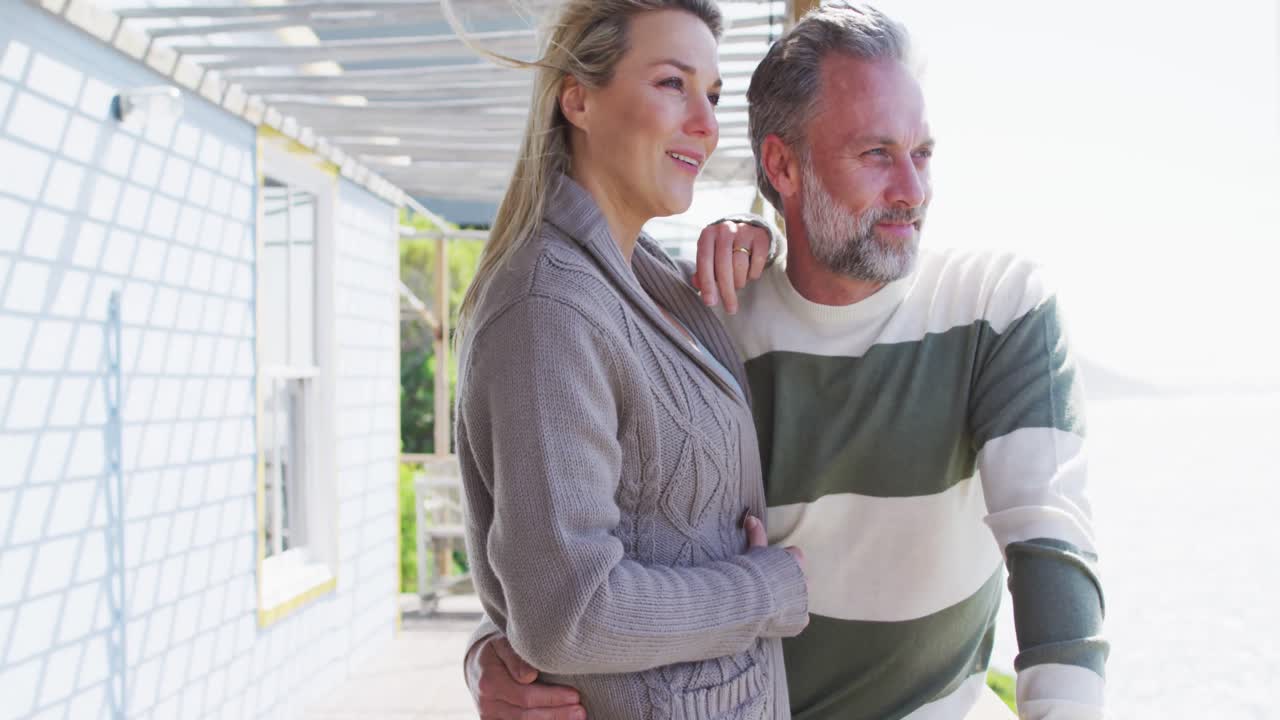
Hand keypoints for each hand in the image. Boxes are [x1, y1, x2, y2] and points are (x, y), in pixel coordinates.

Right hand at [466, 634, 585, 719]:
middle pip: (526, 715)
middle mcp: (487, 704)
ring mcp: (490, 717)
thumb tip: (529, 675)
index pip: (525, 695)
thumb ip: (515, 657)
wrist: (477, 666)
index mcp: (489, 682)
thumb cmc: (496, 651)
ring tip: (576, 718)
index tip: (574, 695)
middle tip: (581, 711)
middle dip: (557, 714)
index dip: (552, 698)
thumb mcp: (501, 643)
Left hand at [693, 220, 769, 313]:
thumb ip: (702, 273)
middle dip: (726, 291)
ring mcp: (743, 231)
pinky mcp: (760, 236)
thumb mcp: (710, 258)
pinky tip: (749, 274)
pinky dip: (753, 274)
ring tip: (738, 284)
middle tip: (730, 309)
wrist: (745, 230)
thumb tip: (698, 285)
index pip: (705, 261)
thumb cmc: (722, 250)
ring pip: (740, 265)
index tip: (710, 303)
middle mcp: (724, 230)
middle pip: (724, 265)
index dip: (707, 284)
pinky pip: (757, 261)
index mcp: (707, 235)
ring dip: (739, 282)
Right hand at [744, 515, 809, 627]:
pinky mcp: (801, 619)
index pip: (792, 557)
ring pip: (797, 599)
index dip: (777, 563)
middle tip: (767, 587)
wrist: (751, 600)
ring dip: (787, 600)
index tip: (766, 569)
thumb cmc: (753, 572)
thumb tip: (751, 517)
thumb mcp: (754, 552)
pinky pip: (796, 618)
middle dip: (785, 583)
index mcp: (797, 560)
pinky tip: (774, 617)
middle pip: (797, 579)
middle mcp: (805, 580)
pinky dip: (787, 619)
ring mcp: (805, 601)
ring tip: (768, 604)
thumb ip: (756, 535)